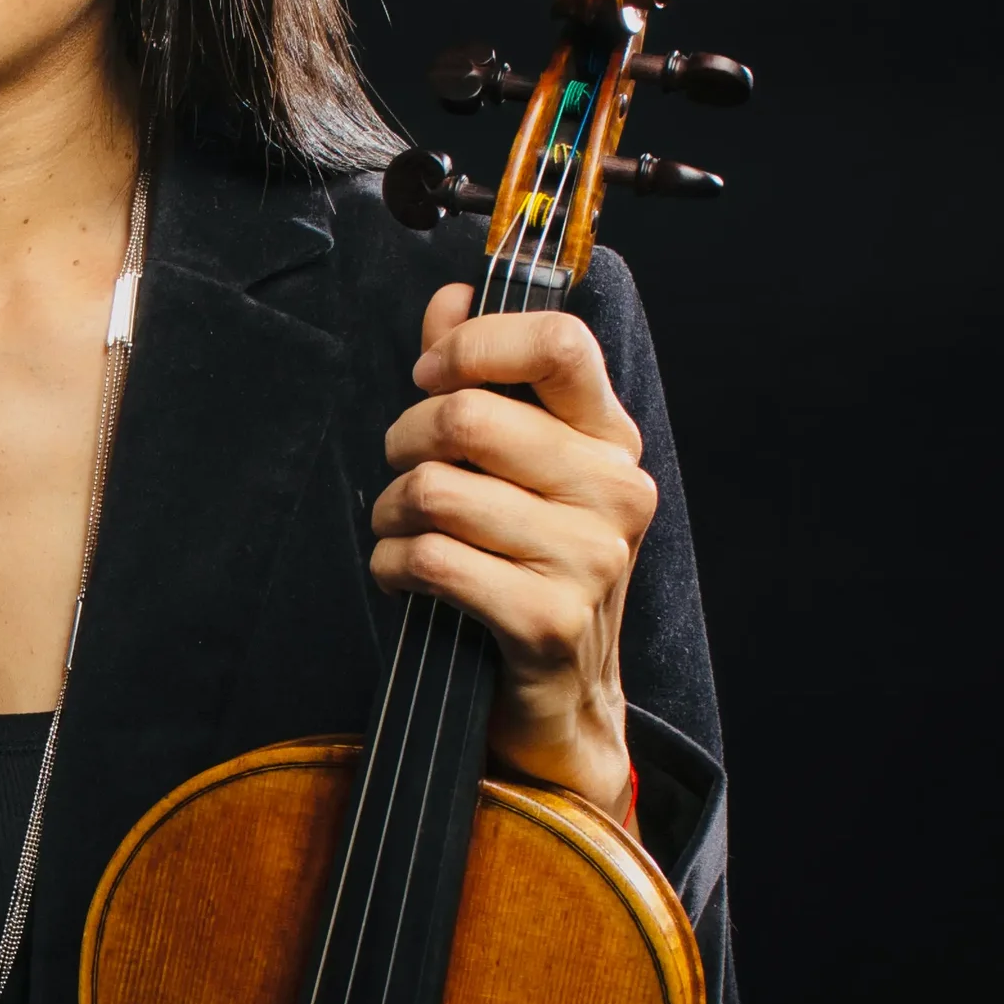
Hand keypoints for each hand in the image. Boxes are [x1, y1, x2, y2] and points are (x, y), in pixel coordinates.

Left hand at [372, 285, 657, 814]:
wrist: (560, 705)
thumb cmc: (528, 575)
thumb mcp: (518, 472)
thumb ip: (487, 380)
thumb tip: (450, 299)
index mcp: (610, 440)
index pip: (558, 341)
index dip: (474, 344)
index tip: (429, 372)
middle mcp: (613, 491)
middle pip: (469, 416)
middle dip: (404, 442)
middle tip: (401, 473)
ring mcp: (589, 558)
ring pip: (436, 491)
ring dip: (390, 514)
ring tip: (399, 533)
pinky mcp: (548, 620)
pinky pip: (431, 562)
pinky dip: (391, 567)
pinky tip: (403, 578)